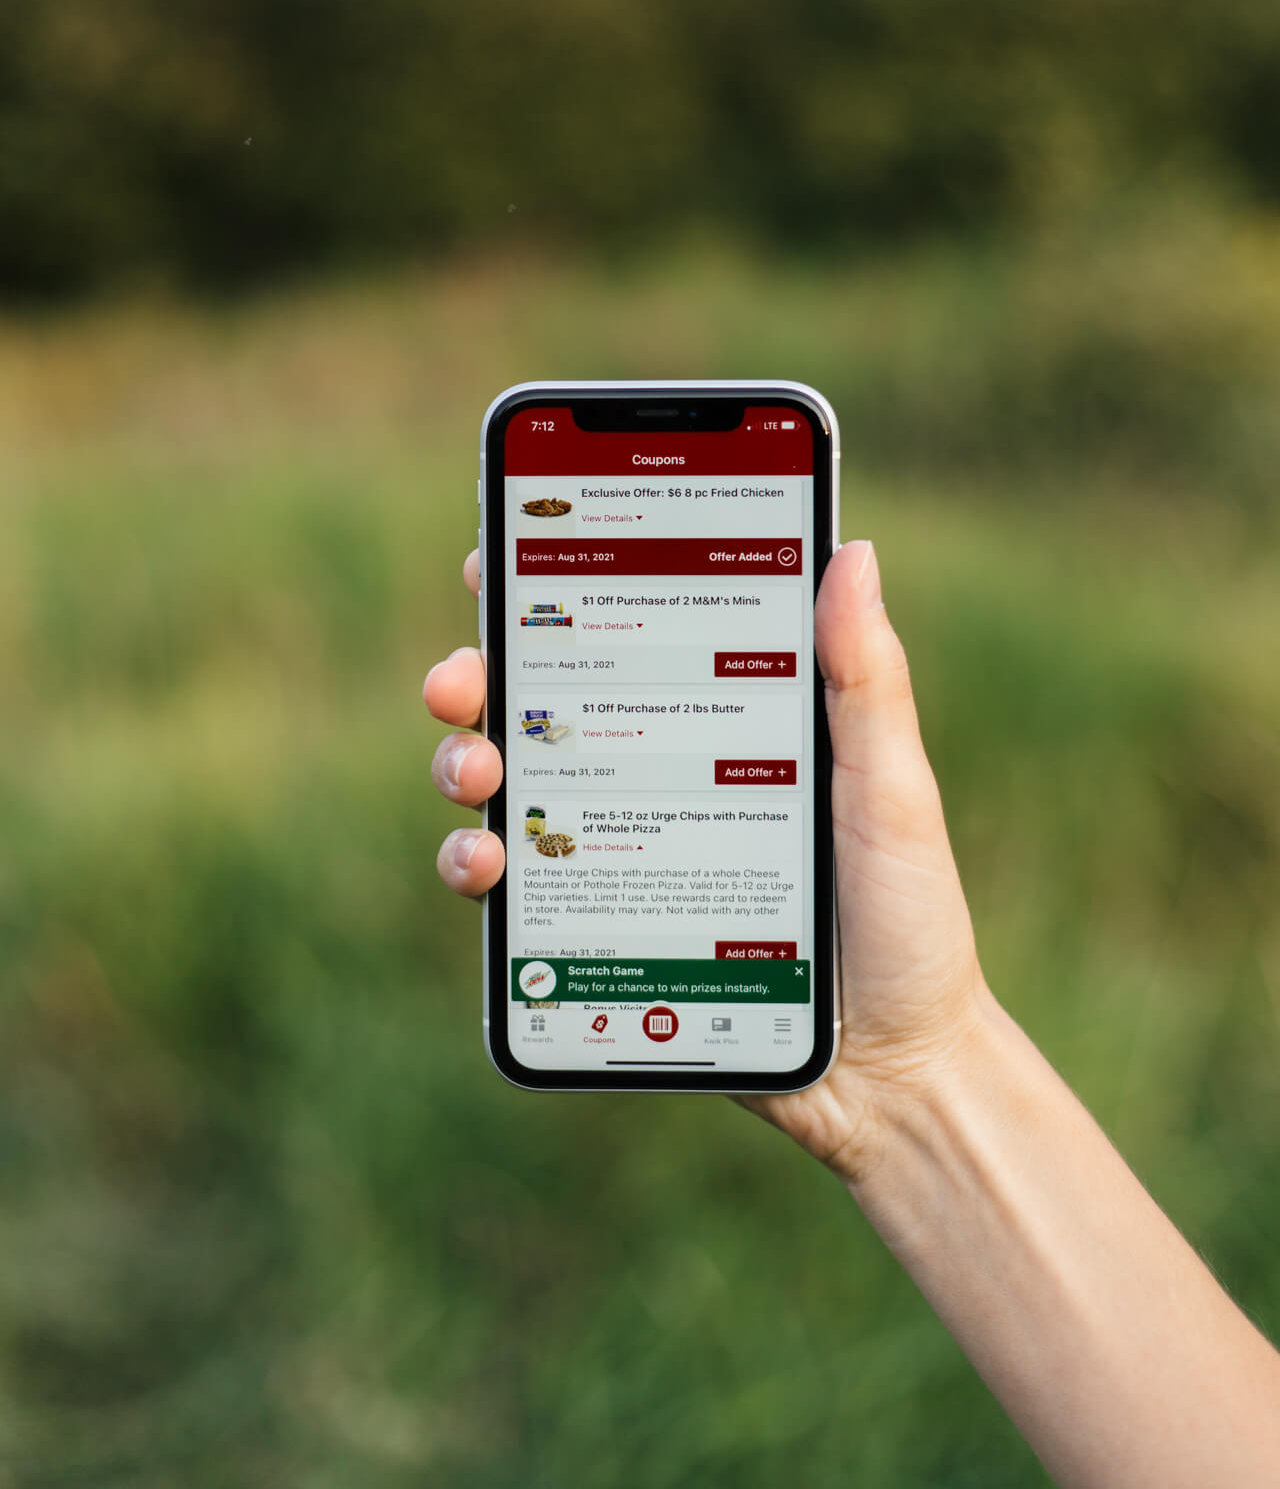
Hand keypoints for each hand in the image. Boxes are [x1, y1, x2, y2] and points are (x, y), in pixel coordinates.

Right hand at [424, 541, 986, 1182]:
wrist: (891, 1070)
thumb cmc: (908, 918)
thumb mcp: (891, 793)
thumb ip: (865, 682)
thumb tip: (849, 551)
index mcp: (722, 719)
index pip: (629, 632)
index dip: (558, 584)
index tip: (507, 551)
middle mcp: (656, 772)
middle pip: (541, 702)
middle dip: (479, 674)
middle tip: (461, 678)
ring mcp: (621, 850)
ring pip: (509, 787)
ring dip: (462, 764)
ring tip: (474, 777)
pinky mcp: (599, 928)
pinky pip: (515, 890)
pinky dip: (476, 868)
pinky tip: (487, 870)